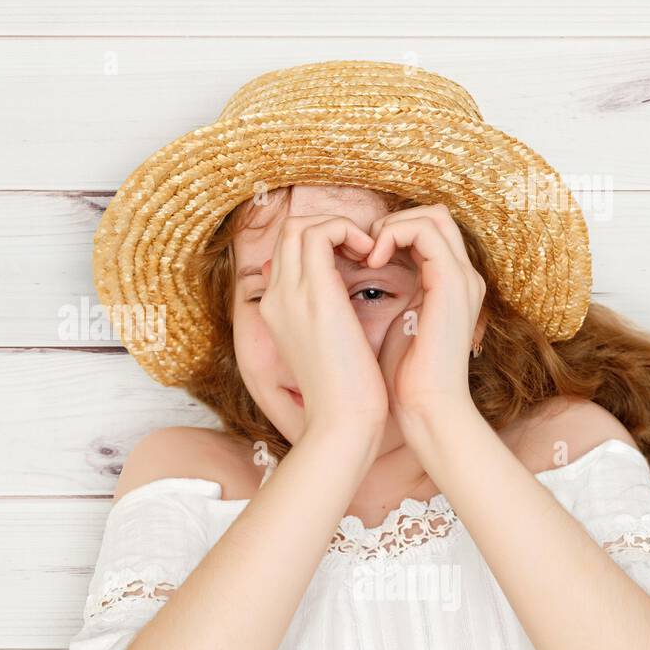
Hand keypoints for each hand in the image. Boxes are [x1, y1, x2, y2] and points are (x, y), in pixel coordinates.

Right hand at [258, 213, 389, 437]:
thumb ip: (326, 318)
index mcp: (277, 311)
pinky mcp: (314, 293)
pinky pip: (322, 233)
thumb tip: (344, 296)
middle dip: (330, 229)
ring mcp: (289, 294)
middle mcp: (275, 298)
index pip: (288, 253)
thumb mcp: (328, 348)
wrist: (341, 423)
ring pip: (301, 226)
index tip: (356, 261)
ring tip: (370, 253)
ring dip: (340, 228)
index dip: (322, 244)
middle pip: (289, 232)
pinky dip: (349, 232)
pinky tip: (373, 256)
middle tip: (365, 252)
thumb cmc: (345, 395)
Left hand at [367, 203, 485, 433]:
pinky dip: (393, 234)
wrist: (424, 409)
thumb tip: (339, 274)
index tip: (357, 256)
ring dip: (389, 226)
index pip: (423, 231)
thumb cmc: (398, 379)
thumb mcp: (385, 323)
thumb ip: (378, 294)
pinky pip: (425, 230)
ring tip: (365, 256)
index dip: (388, 231)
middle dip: (389, 222)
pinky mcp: (454, 282)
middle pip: (432, 215)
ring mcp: (462, 276)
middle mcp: (460, 275)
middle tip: (360, 251)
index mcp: (445, 285)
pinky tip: (371, 262)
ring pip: (431, 214)